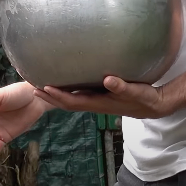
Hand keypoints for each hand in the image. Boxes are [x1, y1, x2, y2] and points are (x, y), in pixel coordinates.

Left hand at [34, 75, 174, 118]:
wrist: (154, 106)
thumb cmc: (145, 98)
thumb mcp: (136, 91)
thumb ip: (122, 86)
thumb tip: (108, 80)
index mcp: (99, 104)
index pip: (73, 101)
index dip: (57, 95)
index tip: (43, 87)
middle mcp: (94, 104)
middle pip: (66, 102)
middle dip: (49, 96)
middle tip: (31, 87)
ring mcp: (97, 102)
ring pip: (71, 100)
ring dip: (55, 94)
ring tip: (40, 85)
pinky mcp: (100, 97)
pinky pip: (79, 95)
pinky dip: (67, 91)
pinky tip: (63, 82)